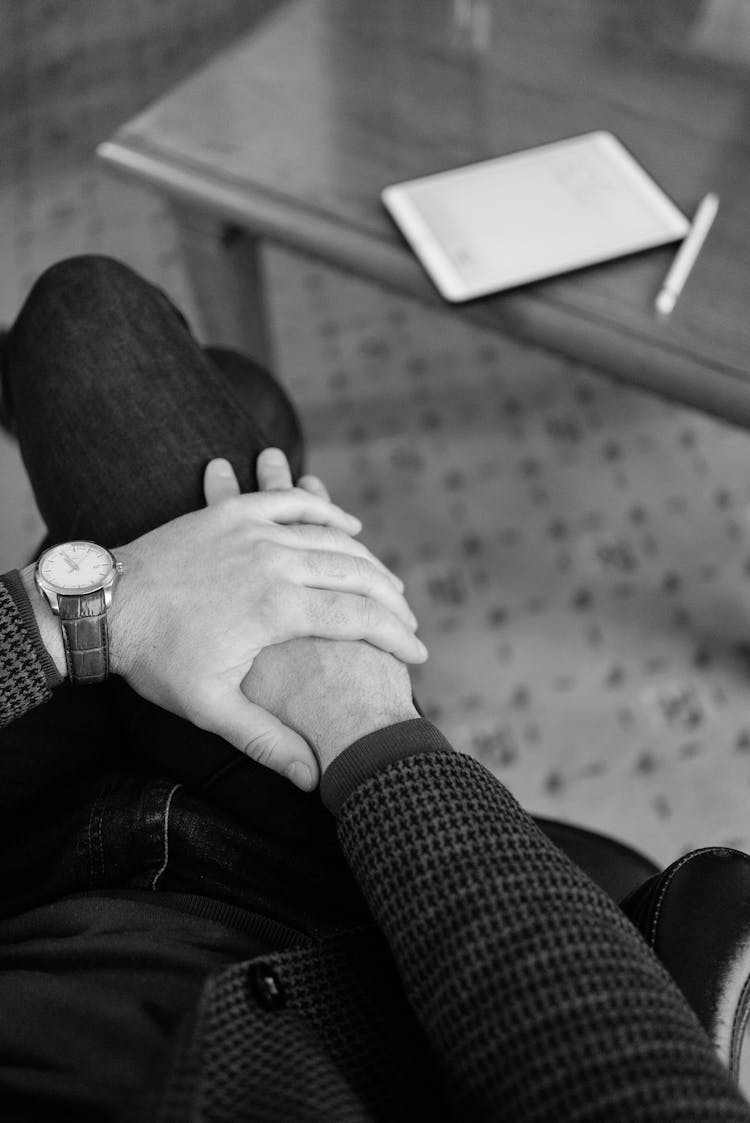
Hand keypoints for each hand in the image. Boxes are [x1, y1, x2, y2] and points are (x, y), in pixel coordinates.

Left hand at [110, 451, 424, 789]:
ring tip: (390, 586)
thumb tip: (313, 780)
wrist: (104, 605)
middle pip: (357, 574)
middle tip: (410, 623)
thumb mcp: (212, 709)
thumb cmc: (157, 661)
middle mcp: (275, 562)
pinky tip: (348, 525)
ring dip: (369, 561)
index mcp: (278, 608)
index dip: (398, 637)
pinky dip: (326, 511)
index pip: (360, 618)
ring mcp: (255, 531)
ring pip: (333, 538)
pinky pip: (293, 504)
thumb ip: (267, 742)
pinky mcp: (235, 514)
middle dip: (393, 600)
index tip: (420, 655)